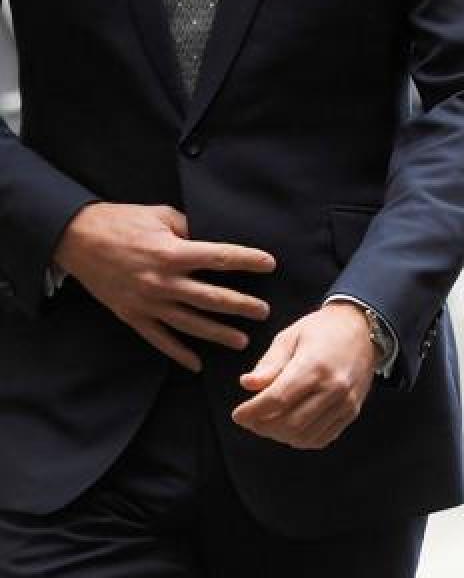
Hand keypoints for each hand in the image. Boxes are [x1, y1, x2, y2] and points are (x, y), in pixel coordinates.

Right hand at [53, 202, 274, 371]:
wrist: (77, 239)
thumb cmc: (123, 221)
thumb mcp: (162, 215)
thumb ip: (190, 228)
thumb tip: (214, 237)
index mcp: (172, 252)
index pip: (220, 258)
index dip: (247, 261)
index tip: (270, 264)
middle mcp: (163, 281)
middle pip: (211, 298)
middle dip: (241, 306)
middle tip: (264, 312)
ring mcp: (147, 302)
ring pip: (190, 323)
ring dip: (218, 333)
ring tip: (243, 341)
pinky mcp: (132, 316)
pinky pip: (160, 340)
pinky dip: (179, 353)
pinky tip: (196, 364)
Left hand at [232, 303, 376, 449]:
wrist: (363, 328)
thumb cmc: (322, 329)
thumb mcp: (291, 336)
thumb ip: (269, 363)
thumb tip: (247, 385)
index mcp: (315, 365)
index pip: (277, 400)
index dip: (252, 412)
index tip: (237, 414)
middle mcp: (333, 387)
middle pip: (289, 424)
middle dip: (262, 427)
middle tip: (251, 418)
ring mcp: (346, 402)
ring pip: (304, 436)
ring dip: (280, 435)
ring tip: (269, 422)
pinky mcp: (352, 411)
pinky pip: (321, 438)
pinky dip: (301, 439)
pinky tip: (291, 426)